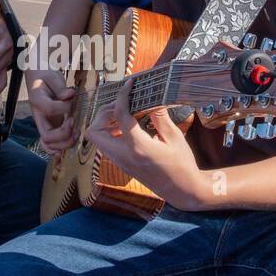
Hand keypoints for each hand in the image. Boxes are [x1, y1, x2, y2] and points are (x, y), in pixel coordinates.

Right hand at [27, 67, 77, 150]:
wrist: (37, 76)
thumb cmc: (45, 75)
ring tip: (76, 133)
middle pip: (47, 136)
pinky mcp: (49, 125)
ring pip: (49, 144)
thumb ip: (60, 87)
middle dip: (64, 134)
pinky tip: (68, 145)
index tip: (70, 98)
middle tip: (73, 122)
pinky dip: (58, 148)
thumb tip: (70, 95)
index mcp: (37, 101)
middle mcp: (39, 115)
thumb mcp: (52, 76)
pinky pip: (49, 143)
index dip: (63, 107)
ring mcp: (43, 123)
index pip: (49, 109)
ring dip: (65, 143)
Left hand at [86, 77, 207, 210]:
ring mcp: (120, 162)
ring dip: (104, 124)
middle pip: (93, 132)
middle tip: (121, 106)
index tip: (129, 85)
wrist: (181, 190)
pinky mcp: (122, 165)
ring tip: (124, 115)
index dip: (122, 96)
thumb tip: (152, 100)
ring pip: (97, 140)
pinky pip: (106, 145)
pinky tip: (127, 127)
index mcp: (138, 147)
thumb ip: (159, 117)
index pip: (119, 116)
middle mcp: (123, 156)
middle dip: (102, 114)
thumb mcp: (174, 137)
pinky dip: (110, 133)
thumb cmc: (182, 165)